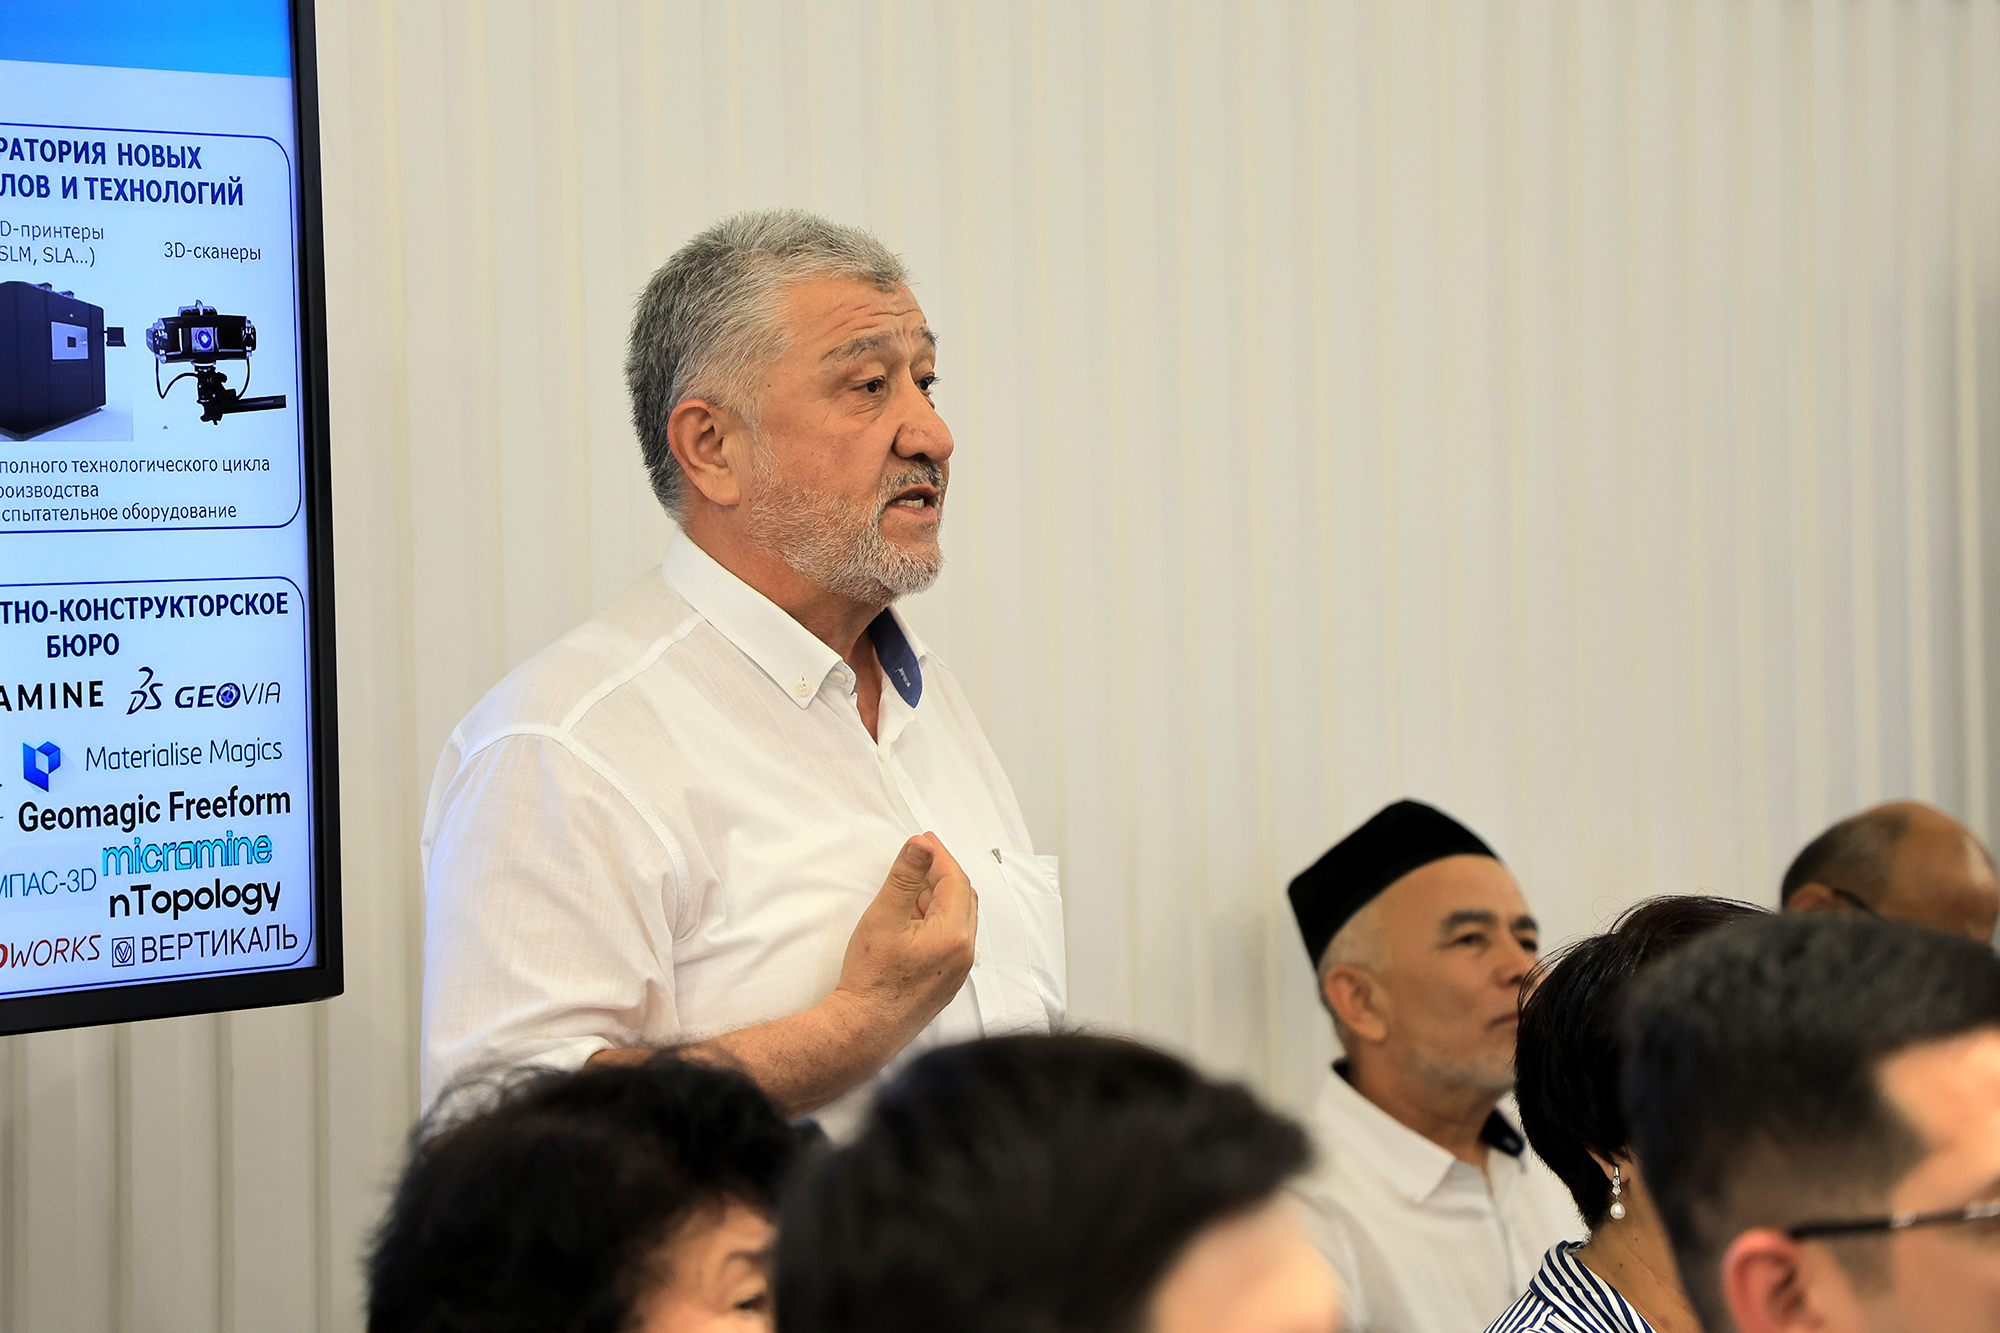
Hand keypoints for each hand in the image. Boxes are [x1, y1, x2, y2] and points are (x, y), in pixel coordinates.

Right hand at [831, 832, 978, 1050]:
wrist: (863, 1030)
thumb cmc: (872, 978)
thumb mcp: (884, 917)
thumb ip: (904, 877)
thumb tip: (919, 846)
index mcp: (955, 934)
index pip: (955, 881)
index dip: (939, 856)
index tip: (923, 839)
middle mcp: (964, 953)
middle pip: (962, 899)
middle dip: (942, 873)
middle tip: (920, 855)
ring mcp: (956, 971)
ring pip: (956, 920)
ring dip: (938, 897)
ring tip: (911, 883)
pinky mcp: (945, 982)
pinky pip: (949, 940)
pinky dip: (935, 920)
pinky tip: (912, 918)